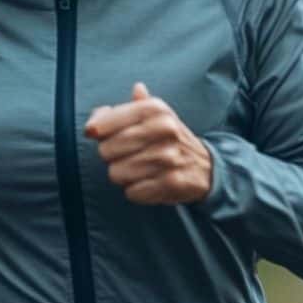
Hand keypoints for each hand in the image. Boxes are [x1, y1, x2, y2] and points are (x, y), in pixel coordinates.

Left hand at [85, 83, 212, 204]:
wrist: (207, 166)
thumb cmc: (168, 140)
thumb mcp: (152, 116)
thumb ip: (119, 112)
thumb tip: (96, 117)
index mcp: (156, 109)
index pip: (104, 122)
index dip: (96, 131)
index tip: (97, 134)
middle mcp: (165, 129)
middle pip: (106, 150)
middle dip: (112, 156)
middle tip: (130, 155)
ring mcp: (169, 157)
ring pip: (116, 173)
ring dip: (125, 176)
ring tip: (142, 170)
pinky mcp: (172, 181)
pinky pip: (132, 192)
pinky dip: (137, 191)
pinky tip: (151, 183)